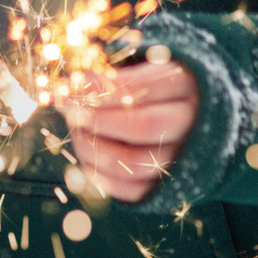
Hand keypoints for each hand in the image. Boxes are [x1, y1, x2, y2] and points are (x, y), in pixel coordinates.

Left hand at [65, 60, 197, 203]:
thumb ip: (110, 75)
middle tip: (70, 113)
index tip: (70, 87)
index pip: (141, 87)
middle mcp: (188, 123)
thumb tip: (69, 85)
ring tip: (77, 132)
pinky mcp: (166, 184)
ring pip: (134, 164)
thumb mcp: (139, 67)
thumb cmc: (150, 83)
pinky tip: (86, 156)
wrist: (184, 113)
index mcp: (184, 84)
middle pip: (141, 126)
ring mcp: (179, 156)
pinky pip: (132, 190)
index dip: (100, 89)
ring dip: (94, 150)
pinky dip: (101, 176)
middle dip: (97, 121)